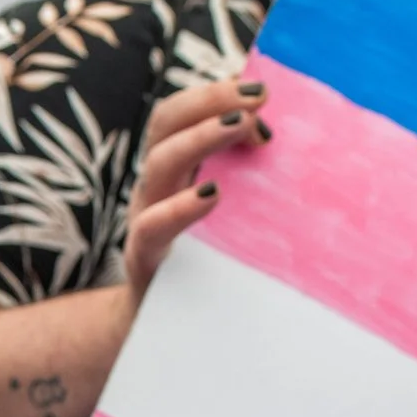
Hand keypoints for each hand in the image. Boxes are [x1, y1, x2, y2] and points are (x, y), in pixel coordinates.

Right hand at [123, 78, 273, 295]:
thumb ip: (246, 172)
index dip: (213, 94)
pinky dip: (180, 207)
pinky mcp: (145, 257)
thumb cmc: (210, 261)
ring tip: (242, 125)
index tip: (260, 89)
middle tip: (256, 98)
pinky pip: (152, 227)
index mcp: (172, 167)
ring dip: (201, 137)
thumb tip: (272, 138)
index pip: (180, 113)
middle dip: (208, 101)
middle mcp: (154, 185)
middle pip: (164, 124)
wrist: (168, 326)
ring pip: (159, 163)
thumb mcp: (229, 210)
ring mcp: (145, 218)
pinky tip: (212, 194)